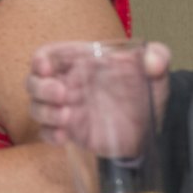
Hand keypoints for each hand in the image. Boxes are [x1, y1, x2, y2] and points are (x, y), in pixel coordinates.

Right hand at [26, 40, 170, 154]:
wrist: (150, 125)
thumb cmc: (145, 90)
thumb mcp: (155, 71)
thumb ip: (158, 57)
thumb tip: (153, 60)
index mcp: (79, 62)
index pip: (48, 55)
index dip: (41, 59)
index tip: (46, 67)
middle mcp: (66, 83)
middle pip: (34, 81)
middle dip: (41, 87)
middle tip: (62, 95)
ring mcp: (65, 108)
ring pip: (35, 107)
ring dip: (45, 112)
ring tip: (67, 117)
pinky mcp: (69, 131)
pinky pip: (45, 133)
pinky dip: (49, 134)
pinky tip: (64, 137)